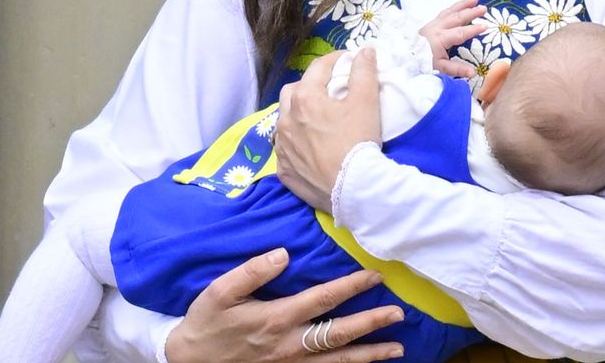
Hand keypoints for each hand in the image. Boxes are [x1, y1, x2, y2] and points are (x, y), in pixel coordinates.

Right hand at [163, 250, 404, 361]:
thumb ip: (251, 272)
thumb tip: (283, 253)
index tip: (374, 275)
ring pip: (339, 360)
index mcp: (276, 318)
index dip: (351, 287)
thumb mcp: (219, 292)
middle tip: (398, 313)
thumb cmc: (206, 323)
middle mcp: (290, 344)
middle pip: (339, 333)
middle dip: (371, 323)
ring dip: (370, 354)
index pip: (323, 299)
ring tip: (398, 348)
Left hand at [276, 50, 381, 212]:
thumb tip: (365, 51)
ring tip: (315, 119)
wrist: (353, 190)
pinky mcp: (284, 171)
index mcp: (304, 99)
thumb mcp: (366, 103)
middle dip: (308, 86)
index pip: (317, 69)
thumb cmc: (358, 142)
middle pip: (292, 92)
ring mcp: (282, 147)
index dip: (334, 60)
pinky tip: (307, 148)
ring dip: (297, 115)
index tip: (348, 60)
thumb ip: (364, 72)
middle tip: (328, 90)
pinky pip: (285, 150)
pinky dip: (294, 144)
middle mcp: (286, 120)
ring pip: (284, 121)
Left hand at [417, 0, 484, 78]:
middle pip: (456, 18)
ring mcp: (433, 23)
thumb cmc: (422, 61)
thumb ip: (456, 69)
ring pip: (450, 11)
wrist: (402, 54)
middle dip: (471, 13)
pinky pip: (444, 12)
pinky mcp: (430, 22)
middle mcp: (437, 28)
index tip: (486, 26)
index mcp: (439, 39)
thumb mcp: (438, 67)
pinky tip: (460, 5)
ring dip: (463, 5)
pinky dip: (453, 7)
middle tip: (484, 9)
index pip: (459, 33)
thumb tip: (473, 73)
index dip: (473, 30)